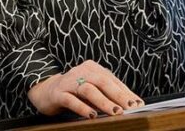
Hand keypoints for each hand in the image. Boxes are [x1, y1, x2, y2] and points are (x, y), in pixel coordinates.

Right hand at [27, 60, 144, 118]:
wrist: (46, 92)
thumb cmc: (74, 92)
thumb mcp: (92, 91)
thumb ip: (106, 95)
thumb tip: (128, 105)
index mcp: (92, 68)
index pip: (112, 80)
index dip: (126, 92)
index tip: (138, 104)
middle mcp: (81, 72)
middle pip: (102, 81)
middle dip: (118, 95)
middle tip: (130, 107)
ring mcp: (69, 81)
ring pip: (88, 89)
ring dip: (103, 101)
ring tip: (115, 112)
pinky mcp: (58, 93)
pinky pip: (71, 100)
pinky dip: (82, 107)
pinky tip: (91, 115)